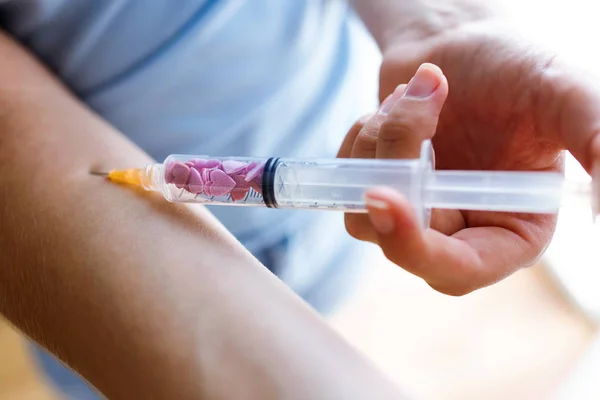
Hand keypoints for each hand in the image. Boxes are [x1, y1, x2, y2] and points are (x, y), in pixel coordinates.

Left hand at [341, 22, 599, 294]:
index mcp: (509, 230)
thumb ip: (597, 144)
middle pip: (396, 238)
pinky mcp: (380, 188)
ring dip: (378, 140)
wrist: (463, 45)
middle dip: (392, 166)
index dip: (415, 246)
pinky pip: (346, 180)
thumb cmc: (518, 72)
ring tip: (413, 96)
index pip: (457, 270)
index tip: (384, 197)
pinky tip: (393, 107)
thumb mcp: (566, 99)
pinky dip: (361, 136)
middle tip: (410, 100)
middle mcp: (457, 230)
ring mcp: (413, 211)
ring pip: (362, 209)